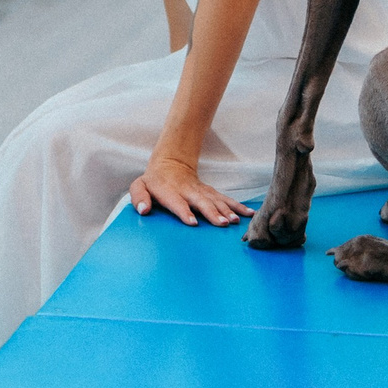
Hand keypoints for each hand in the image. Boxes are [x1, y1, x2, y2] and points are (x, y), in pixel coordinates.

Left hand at [128, 154, 251, 226]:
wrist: (171, 163)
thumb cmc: (154, 181)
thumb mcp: (140, 186)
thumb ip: (139, 197)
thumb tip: (143, 210)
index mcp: (169, 191)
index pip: (176, 202)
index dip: (184, 212)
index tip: (192, 222)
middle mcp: (188, 191)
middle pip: (201, 202)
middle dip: (211, 212)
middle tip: (221, 224)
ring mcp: (201, 191)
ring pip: (215, 200)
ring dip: (226, 210)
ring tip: (235, 221)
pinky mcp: (210, 192)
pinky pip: (225, 199)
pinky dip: (237, 206)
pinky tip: (248, 213)